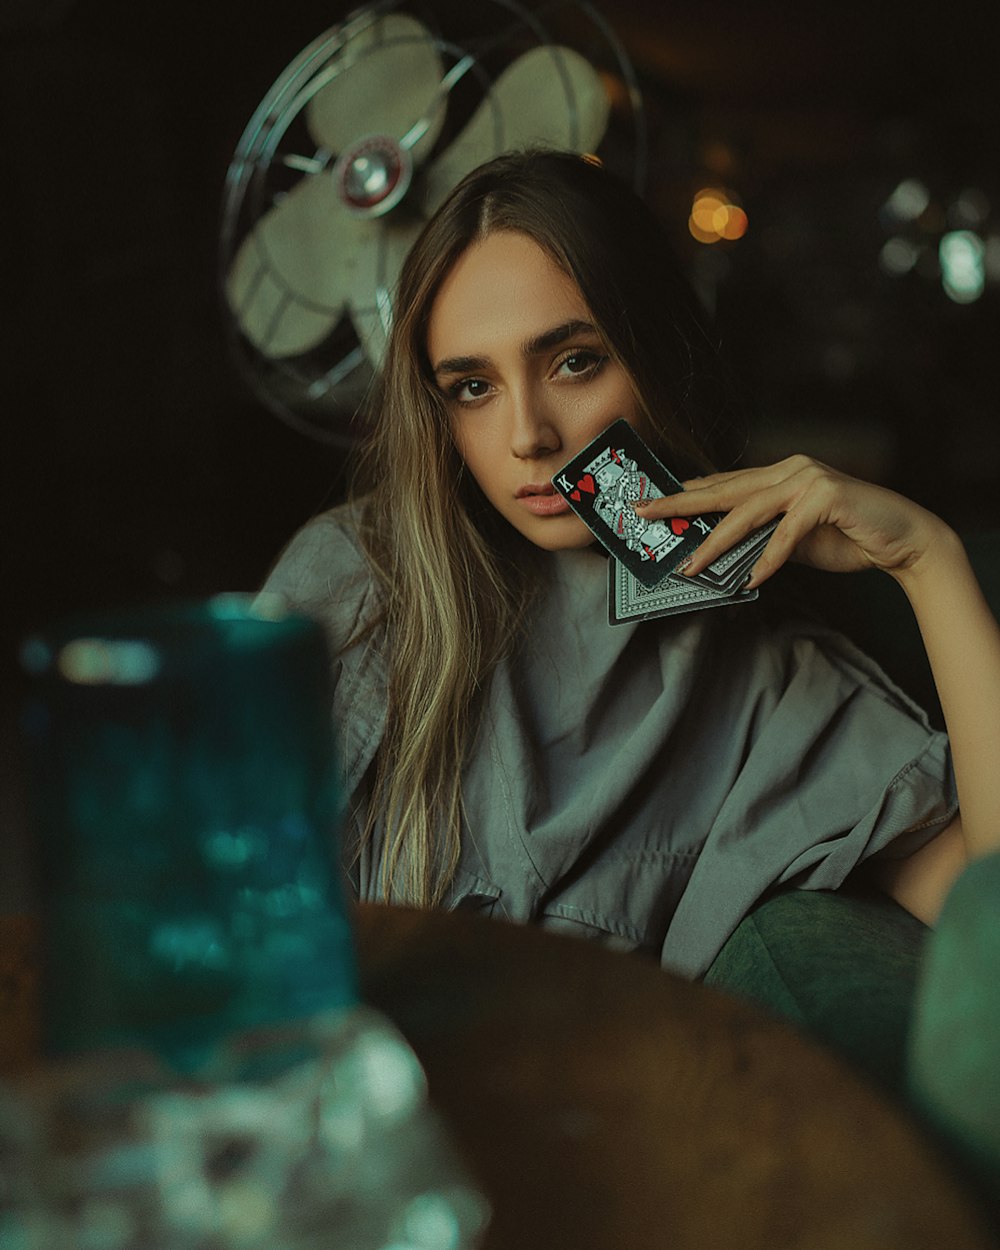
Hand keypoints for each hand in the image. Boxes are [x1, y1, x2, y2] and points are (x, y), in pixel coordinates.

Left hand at [633, 454, 950, 588]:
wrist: (902, 540)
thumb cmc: (847, 537)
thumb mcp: (792, 540)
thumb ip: (760, 538)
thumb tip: (719, 553)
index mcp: (778, 474)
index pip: (722, 484)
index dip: (685, 494)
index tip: (651, 505)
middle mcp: (789, 469)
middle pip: (723, 489)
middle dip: (680, 503)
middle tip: (644, 513)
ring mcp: (808, 479)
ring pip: (749, 511)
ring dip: (716, 541)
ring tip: (691, 565)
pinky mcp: (827, 496)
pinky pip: (787, 532)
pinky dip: (768, 559)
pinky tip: (751, 580)